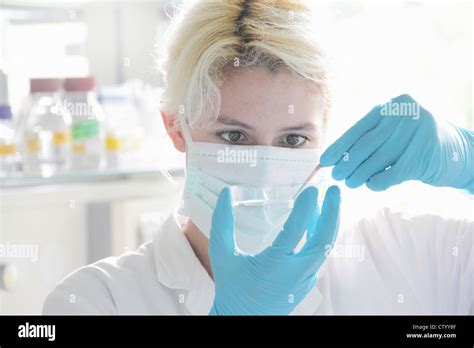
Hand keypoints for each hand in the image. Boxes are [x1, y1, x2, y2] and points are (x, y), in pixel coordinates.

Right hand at [208, 185, 340, 314]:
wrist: (239, 320)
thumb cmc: (231, 288)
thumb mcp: (222, 254)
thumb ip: (222, 223)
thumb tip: (226, 194)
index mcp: (274, 264)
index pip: (296, 230)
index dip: (306, 207)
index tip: (311, 190)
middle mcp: (294, 273)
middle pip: (323, 239)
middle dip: (332, 212)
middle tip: (334, 191)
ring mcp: (303, 280)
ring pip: (324, 248)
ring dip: (327, 224)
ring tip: (324, 204)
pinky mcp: (306, 284)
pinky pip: (319, 257)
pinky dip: (320, 238)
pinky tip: (314, 226)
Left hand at [320, 94, 473, 191]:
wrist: (459, 153)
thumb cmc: (414, 144)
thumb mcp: (392, 133)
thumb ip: (368, 139)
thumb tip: (334, 158)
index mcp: (393, 105)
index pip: (359, 128)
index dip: (339, 147)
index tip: (325, 162)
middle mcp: (407, 114)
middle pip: (367, 143)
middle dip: (348, 162)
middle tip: (336, 176)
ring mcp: (419, 132)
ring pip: (379, 158)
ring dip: (360, 174)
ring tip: (350, 183)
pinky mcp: (427, 153)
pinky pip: (394, 172)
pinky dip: (379, 181)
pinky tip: (371, 185)